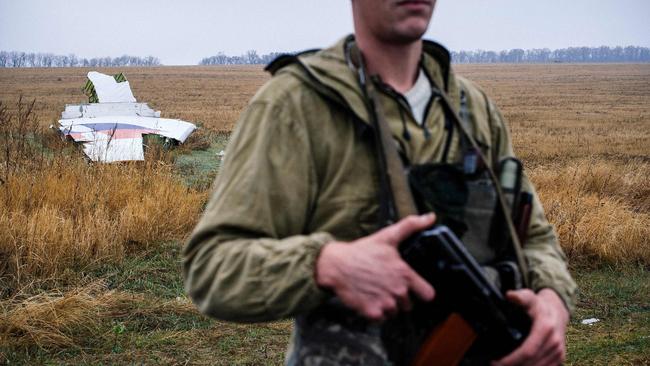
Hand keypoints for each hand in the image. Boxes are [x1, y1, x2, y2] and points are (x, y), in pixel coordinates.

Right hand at [315, 214, 435, 320]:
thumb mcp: (387, 236)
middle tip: (388, 285)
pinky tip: (370, 299)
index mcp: (405, 274)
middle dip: (401, 298)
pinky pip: (381, 319)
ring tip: (378, 292)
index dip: (422, 291)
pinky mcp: (372, 313)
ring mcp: (385, 304)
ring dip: (388, 306)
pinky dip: (376, 313)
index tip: (416, 289)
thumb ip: (411, 226)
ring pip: (395, 313)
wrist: (336, 265)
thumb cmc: (362, 251)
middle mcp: (398, 292)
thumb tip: (431, 217)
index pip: (427, 294)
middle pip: (409, 305)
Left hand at [492, 288, 569, 365]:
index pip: (527, 351)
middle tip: (495, 365)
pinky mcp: (559, 358)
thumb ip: (520, 297)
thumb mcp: (529, 297)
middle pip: (531, 363)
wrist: (557, 311)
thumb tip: (510, 295)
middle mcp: (554, 342)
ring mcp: (558, 352)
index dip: (511, 360)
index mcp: (546, 329)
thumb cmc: (539, 305)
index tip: (495, 362)